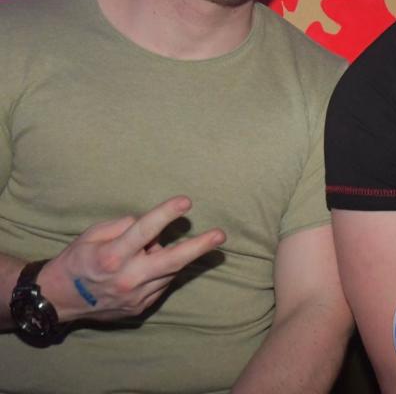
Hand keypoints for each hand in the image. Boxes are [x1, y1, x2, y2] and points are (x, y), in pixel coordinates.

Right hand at [38, 196, 224, 322]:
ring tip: (150, 250)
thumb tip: (150, 226)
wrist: (60, 301)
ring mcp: (137, 296)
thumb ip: (123, 226)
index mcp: (112, 257)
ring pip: (169, 270)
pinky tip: (149, 265)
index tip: (186, 202)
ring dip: (173, 255)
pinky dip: (162, 270)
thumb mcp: (92, 234)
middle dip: (199, 247)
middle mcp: (128, 279)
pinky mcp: (142, 307)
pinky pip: (162, 282)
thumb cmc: (77, 260)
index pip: (144, 231)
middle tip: (220, 235)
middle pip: (172, 260)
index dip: (166, 215)